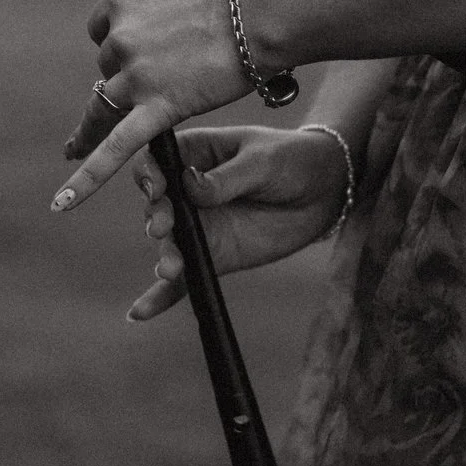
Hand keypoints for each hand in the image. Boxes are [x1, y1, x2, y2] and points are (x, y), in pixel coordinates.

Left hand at [53, 0, 255, 211]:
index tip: (148, 43)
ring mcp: (134, 76)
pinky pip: (115, 150)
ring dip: (115, 112)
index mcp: (119, 1)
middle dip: (133, 72)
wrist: (262, 11)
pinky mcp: (156, 109)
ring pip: (109, 103)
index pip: (103, 29)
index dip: (125, 40)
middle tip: (174, 68)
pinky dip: (86, 180)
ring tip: (99, 132)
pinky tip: (62, 203)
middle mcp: (118, 38)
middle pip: (108, 68)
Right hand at [126, 125, 352, 320]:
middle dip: (156, 218)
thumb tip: (190, 187)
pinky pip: (183, 278)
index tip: (158, 188)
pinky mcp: (213, 256)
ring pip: (169, 243)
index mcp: (193, 153)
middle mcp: (185, 190)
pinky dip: (161, 296)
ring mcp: (197, 225)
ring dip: (165, 256)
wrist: (325, 189)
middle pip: (156, 206)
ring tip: (171, 268)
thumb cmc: (292, 159)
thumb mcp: (263, 161)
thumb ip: (227, 177)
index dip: (148, 175)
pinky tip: (140, 312)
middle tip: (163, 228)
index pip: (155, 162)